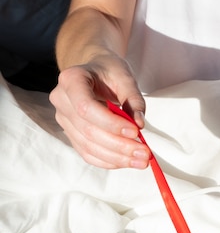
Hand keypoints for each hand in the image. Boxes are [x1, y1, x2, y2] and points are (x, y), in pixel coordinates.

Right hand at [50, 54, 149, 168]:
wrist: (95, 71)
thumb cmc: (109, 71)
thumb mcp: (125, 77)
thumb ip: (134, 99)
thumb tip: (140, 124)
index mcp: (71, 79)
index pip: (86, 107)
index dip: (111, 123)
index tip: (135, 132)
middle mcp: (62, 100)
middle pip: (88, 131)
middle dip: (119, 146)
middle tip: (145, 153)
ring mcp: (64, 119)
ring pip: (88, 146)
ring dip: (117, 157)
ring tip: (141, 161)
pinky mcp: (71, 134)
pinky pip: (87, 153)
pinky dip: (109, 161)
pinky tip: (127, 161)